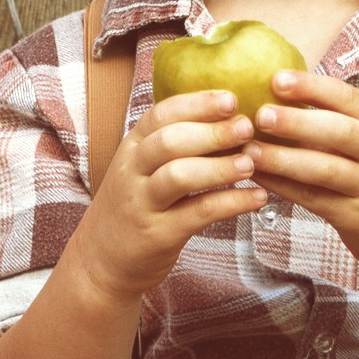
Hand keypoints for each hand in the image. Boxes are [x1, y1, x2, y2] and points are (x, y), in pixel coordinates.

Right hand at [73, 90, 271, 301]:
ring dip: (220, 167)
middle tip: (248, 128)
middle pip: (170, 141)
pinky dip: (231, 203)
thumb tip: (229, 117)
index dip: (197, 104)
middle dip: (213, 132)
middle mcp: (133, 171)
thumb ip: (174, 144)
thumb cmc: (135, 205)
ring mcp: (142, 203)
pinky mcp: (158, 234)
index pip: (162, 115)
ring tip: (251, 164)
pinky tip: (257, 198)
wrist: (102, 260)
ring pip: (179, 176)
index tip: (232, 99)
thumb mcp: (142, 168)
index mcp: (132, 147)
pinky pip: (198, 213)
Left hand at [244, 70, 358, 273]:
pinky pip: (314, 198)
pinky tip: (259, 178)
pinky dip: (283, 187)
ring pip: (325, 169)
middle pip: (340, 132)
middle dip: (298, 122)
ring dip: (284, 159)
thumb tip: (285, 96)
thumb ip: (345, 125)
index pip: (349, 99)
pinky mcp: (357, 218)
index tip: (277, 78)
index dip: (312, 87)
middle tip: (260, 114)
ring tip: (249, 151)